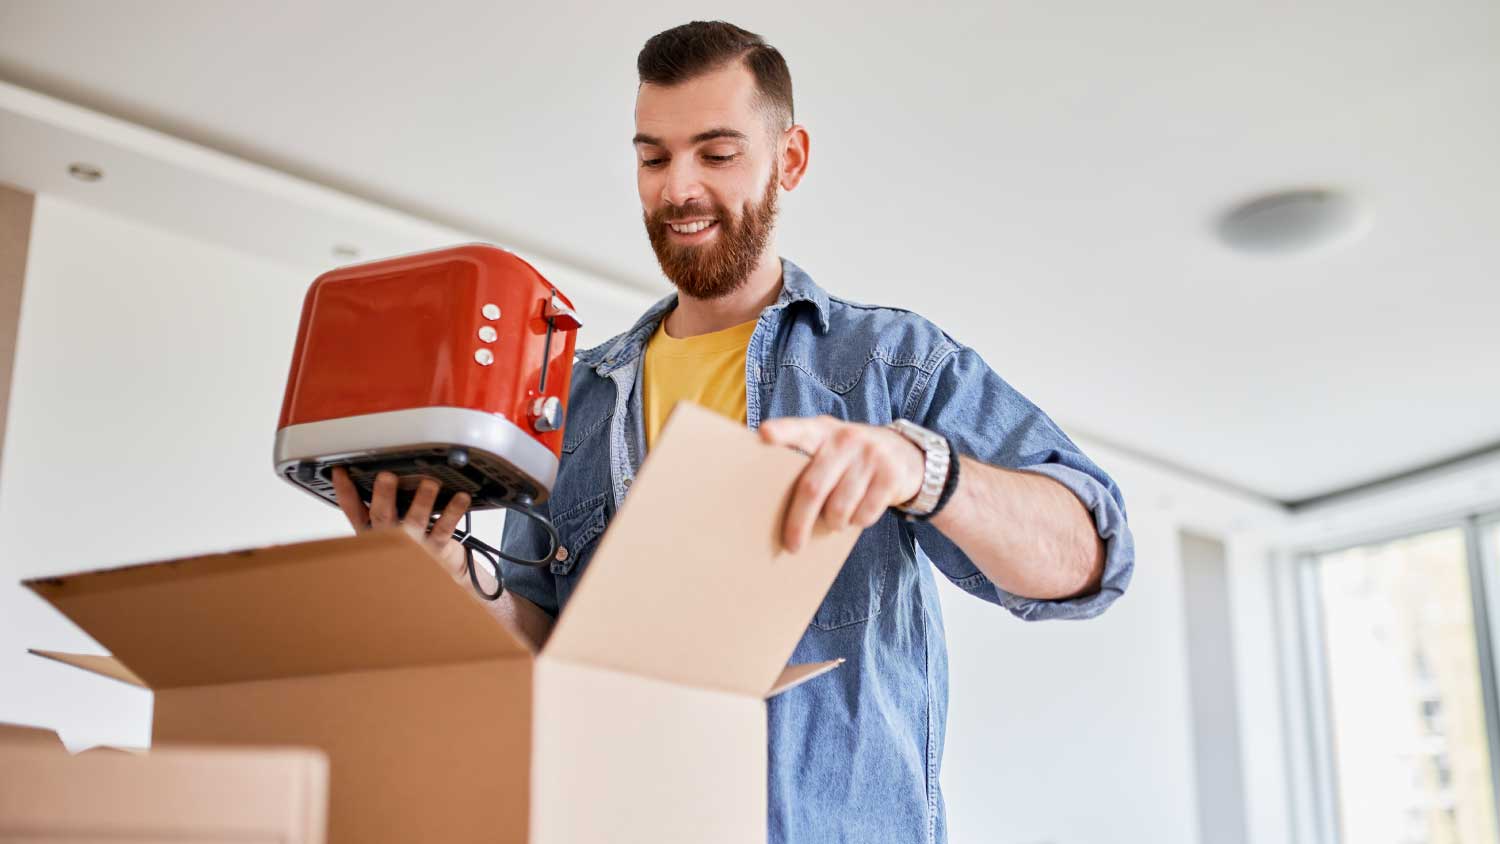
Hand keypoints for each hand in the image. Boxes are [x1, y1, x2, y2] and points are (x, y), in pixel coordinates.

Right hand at [329, 467, 471, 579]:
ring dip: (422, 501)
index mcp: (375, 530)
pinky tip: (460, 498)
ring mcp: (413, 544)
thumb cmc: (414, 546)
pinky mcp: (435, 548)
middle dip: (383, 496)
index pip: (354, 511)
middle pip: (382, 516)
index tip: (341, 472)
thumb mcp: (391, 527)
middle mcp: (390, 537)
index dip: (345, 492)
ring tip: (429, 484)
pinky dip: (453, 511)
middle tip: (385, 477)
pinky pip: (445, 528)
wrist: (439, 575)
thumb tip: (381, 473)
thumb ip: (385, 504)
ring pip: (414, 521)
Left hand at [757, 415, 924, 551]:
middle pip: (813, 487)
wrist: (908, 454)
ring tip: (834, 522)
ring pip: (839, 508)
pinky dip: (857, 522)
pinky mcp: (891, 476)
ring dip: (834, 524)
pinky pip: (864, 514)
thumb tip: (778, 506)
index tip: (764, 434)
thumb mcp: (832, 447)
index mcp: (823, 431)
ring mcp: (871, 456)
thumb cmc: (853, 458)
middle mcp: (846, 439)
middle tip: (792, 545)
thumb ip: (808, 460)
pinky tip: (858, 514)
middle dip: (799, 522)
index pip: (799, 429)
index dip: (783, 432)